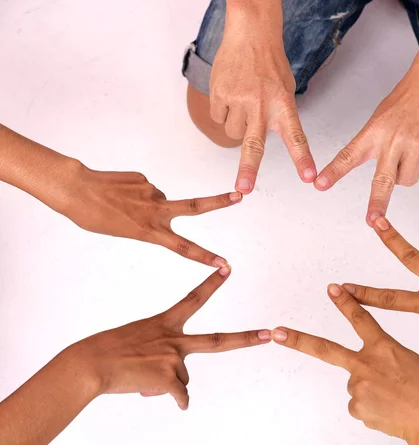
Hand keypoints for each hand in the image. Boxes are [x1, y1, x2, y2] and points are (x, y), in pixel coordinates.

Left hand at [58, 164, 239, 266]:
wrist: (77, 190)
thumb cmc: (96, 216)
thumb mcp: (124, 230)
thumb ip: (150, 220)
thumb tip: (165, 201)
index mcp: (149, 230)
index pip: (184, 247)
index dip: (205, 256)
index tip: (223, 262)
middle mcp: (155, 210)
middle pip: (196, 206)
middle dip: (220, 202)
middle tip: (239, 196)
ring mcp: (151, 191)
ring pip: (160, 199)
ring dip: (147, 203)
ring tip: (122, 204)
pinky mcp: (144, 178)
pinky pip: (146, 188)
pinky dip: (137, 193)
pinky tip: (120, 194)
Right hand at [64, 267, 270, 409]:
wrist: (91, 364)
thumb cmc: (109, 350)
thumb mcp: (138, 341)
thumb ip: (162, 354)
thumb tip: (175, 382)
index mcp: (165, 322)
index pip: (194, 298)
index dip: (212, 284)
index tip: (228, 269)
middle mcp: (174, 338)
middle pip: (219, 341)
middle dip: (246, 338)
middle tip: (268, 334)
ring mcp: (174, 358)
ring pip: (184, 379)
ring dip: (168, 383)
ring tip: (143, 376)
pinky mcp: (168, 379)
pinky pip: (181, 397)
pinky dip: (177, 401)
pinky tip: (161, 396)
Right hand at [210, 6, 315, 193]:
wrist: (250, 34)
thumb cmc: (270, 65)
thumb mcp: (286, 90)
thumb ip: (279, 116)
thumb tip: (263, 141)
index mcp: (283, 105)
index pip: (296, 137)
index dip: (302, 159)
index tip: (308, 177)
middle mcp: (262, 105)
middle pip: (254, 144)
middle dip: (249, 169)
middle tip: (244, 189)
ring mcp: (239, 100)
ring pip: (233, 133)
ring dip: (236, 124)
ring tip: (243, 101)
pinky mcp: (220, 94)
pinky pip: (218, 117)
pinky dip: (223, 111)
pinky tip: (231, 93)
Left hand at [271, 285, 418, 443]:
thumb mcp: (409, 361)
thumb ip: (380, 360)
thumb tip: (359, 375)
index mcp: (385, 348)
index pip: (361, 318)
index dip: (345, 302)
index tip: (332, 288)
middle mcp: (366, 364)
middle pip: (325, 349)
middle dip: (297, 339)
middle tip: (276, 333)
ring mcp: (359, 387)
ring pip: (355, 384)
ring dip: (370, 390)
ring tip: (393, 398)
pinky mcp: (357, 408)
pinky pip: (359, 404)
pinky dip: (371, 406)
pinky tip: (388, 409)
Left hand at [315, 61, 418, 224]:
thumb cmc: (405, 100)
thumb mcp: (381, 119)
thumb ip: (378, 146)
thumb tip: (388, 179)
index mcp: (373, 132)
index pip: (348, 155)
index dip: (334, 172)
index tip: (319, 184)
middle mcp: (392, 140)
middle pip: (382, 180)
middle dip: (377, 203)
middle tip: (373, 221)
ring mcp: (414, 144)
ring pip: (408, 180)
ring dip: (409, 171)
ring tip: (413, 145)